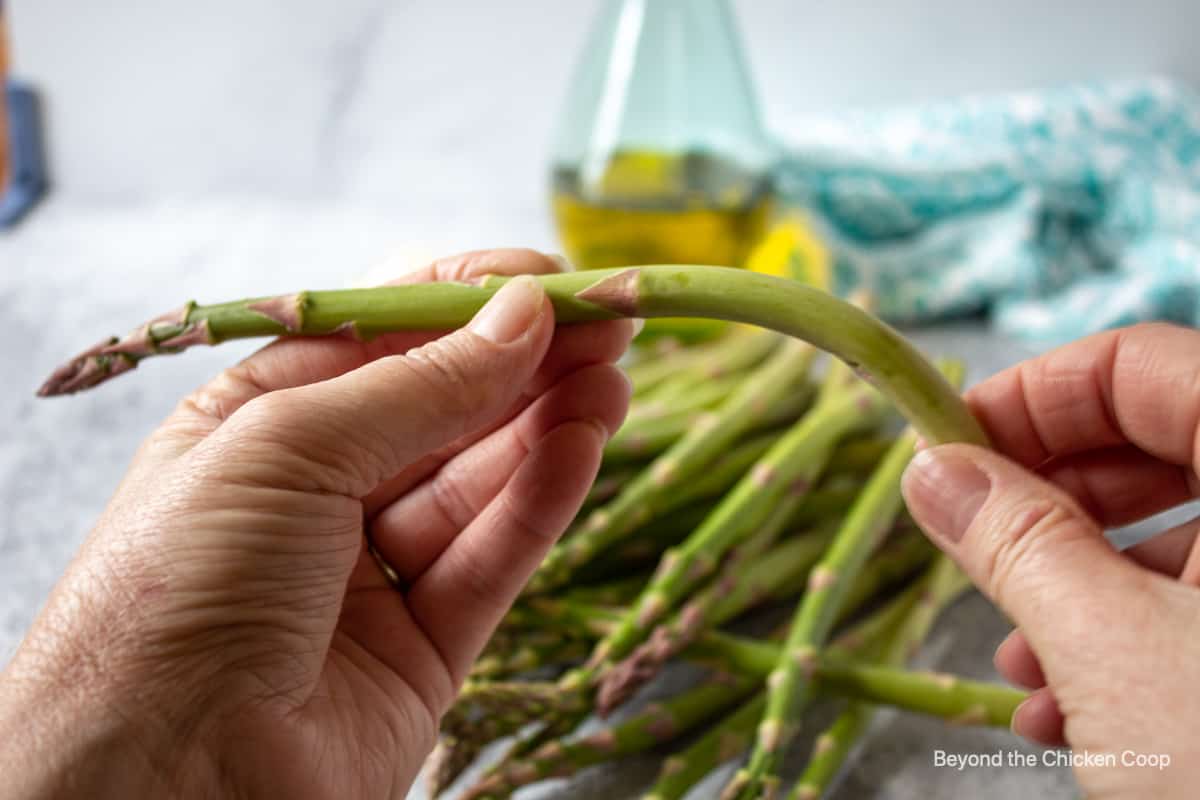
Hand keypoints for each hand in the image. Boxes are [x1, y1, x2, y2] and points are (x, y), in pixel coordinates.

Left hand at [0, 249, 633, 798]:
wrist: (158, 780)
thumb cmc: (179, 588)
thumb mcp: (286, 448)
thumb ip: (416, 387)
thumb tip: (521, 317)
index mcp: (256, 426)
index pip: (377, 340)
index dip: (464, 302)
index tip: (552, 278)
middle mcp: (316, 496)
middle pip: (441, 409)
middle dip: (524, 362)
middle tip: (610, 323)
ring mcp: (371, 575)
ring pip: (477, 482)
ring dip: (547, 424)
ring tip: (614, 378)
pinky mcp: (423, 650)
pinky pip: (492, 560)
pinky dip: (540, 501)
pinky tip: (584, 444)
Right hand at [901, 322, 1199, 797]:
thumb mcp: (1111, 652)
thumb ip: (1013, 540)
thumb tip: (931, 470)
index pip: (1143, 364)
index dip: (1031, 392)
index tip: (946, 446)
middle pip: (1161, 440)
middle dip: (1048, 498)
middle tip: (967, 539)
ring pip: (1183, 536)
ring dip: (1077, 587)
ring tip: (1015, 663)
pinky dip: (1130, 642)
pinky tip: (1067, 713)